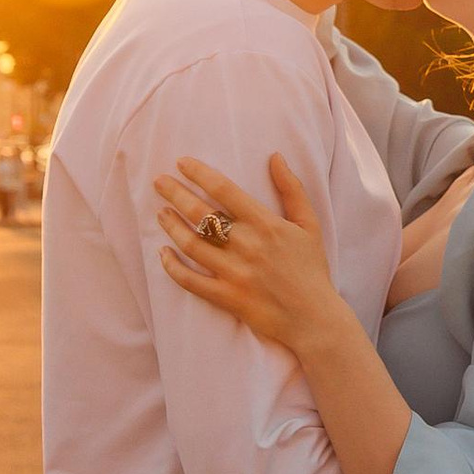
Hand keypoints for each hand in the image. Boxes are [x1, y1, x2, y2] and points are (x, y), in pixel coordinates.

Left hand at [155, 154, 342, 351]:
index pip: (223, 189)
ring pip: (190, 243)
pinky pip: (190, 280)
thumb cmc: (311, 268)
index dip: (198, 173)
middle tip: (159, 182)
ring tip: (161, 213)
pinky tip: (163, 254)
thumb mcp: (309, 224)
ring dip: (171, 225)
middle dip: (175, 193)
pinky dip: (172, 267)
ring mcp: (233, 272)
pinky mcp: (226, 297)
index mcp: (265, 224)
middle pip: (200, 212)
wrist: (313, 318)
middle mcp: (246, 245)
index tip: (181, 163)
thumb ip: (292, 189)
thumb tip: (276, 156)